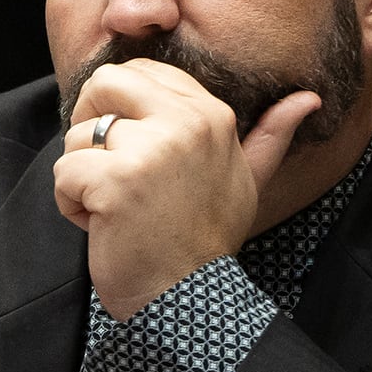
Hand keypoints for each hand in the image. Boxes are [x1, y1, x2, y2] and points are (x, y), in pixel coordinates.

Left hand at [53, 60, 319, 319]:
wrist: (185, 300)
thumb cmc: (207, 240)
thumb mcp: (246, 181)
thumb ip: (269, 137)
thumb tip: (307, 99)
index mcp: (211, 114)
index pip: (141, 71)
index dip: (119, 105)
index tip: (131, 147)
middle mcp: (186, 123)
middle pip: (103, 84)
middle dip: (88, 124)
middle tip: (105, 168)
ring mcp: (151, 151)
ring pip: (77, 135)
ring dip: (82, 178)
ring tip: (115, 209)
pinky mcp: (116, 182)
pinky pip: (64, 172)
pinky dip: (71, 205)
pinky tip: (102, 227)